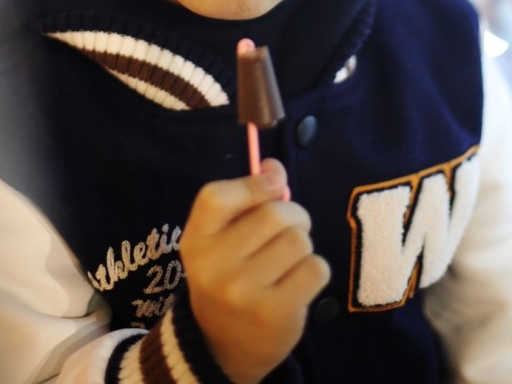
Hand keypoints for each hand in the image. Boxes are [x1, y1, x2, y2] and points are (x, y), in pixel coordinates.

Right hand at [180, 159, 329, 383]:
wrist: (223, 344)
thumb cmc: (229, 274)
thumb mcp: (223, 236)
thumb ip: (246, 196)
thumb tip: (274, 167)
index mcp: (196, 239)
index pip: (218, 196)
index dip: (255, 183)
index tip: (274, 185)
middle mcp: (214, 265)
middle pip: (273, 214)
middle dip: (293, 214)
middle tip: (290, 228)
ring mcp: (242, 291)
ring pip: (298, 240)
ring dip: (303, 245)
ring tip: (290, 259)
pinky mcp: (274, 312)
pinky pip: (315, 268)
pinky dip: (315, 269)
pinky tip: (298, 281)